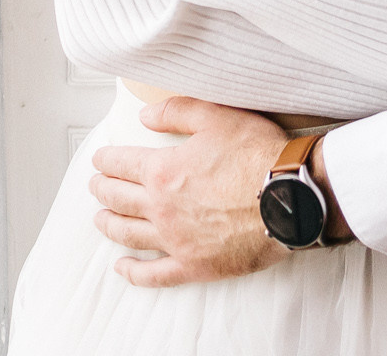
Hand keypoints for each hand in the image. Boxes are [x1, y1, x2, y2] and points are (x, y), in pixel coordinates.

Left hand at [87, 97, 290, 285]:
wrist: (290, 197)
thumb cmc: (258, 154)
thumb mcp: (217, 117)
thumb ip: (176, 112)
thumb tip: (144, 116)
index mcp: (162, 171)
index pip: (120, 164)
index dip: (106, 160)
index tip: (99, 159)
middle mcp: (161, 208)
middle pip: (118, 199)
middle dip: (102, 190)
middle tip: (95, 186)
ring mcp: (175, 240)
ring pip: (129, 235)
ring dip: (109, 225)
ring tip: (100, 219)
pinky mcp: (193, 265)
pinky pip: (154, 274)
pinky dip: (133, 273)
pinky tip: (122, 268)